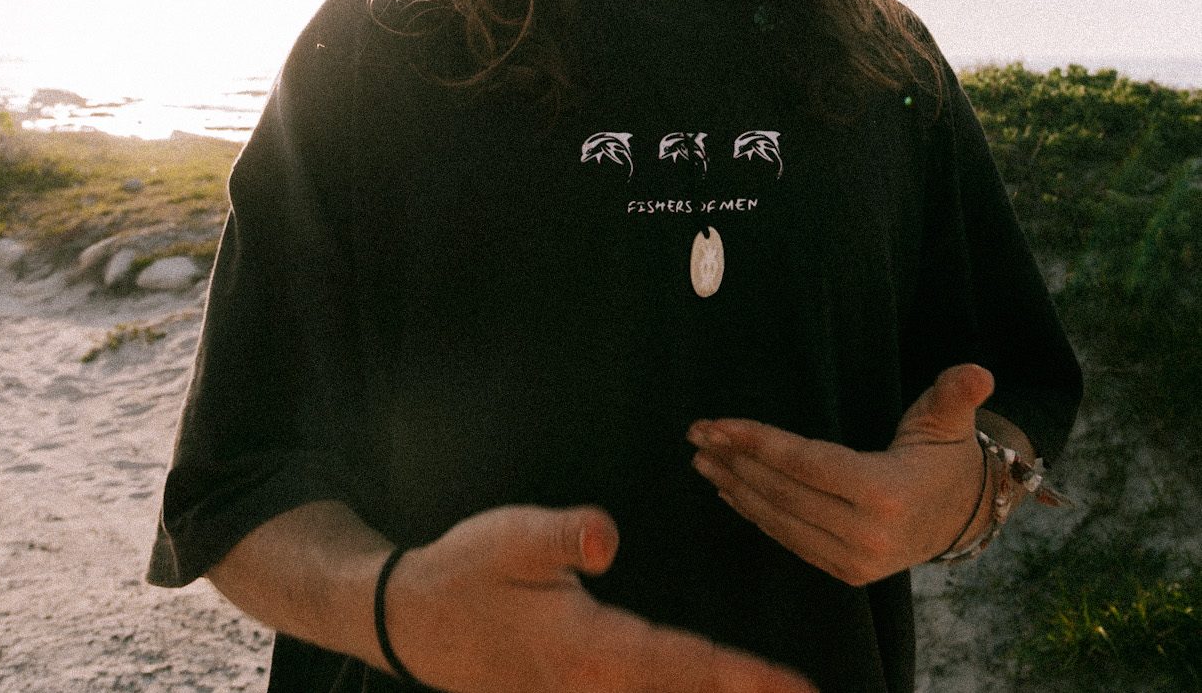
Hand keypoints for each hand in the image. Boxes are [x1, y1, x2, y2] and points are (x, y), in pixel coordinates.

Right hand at [385, 504, 816, 692]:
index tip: (799, 688)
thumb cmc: (466, 574)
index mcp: (594, 652)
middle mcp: (597, 691)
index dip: (745, 678)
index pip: (686, 666)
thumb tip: (609, 536)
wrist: (413, 621)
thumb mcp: (511, 538)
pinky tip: (693, 688)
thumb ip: (563, 535)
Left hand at [686, 364, 993, 587]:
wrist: (962, 516)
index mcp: (888, 495)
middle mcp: (868, 536)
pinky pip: (789, 538)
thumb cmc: (946, 457)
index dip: (759, 442)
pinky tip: (728, 488)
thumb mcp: (949, 422)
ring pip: (779, 518)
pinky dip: (755, 513)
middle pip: (785, 491)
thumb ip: (955, 394)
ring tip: (700, 456)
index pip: (808, 464)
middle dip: (735, 459)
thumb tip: (979, 372)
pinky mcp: (845, 572)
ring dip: (734, 486)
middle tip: (696, 432)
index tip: (718, 423)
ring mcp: (855, 560)